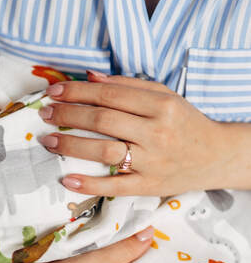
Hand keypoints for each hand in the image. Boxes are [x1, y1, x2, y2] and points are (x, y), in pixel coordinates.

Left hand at [39, 72, 225, 196]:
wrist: (217, 156)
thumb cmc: (185, 122)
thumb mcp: (164, 95)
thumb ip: (127, 84)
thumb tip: (89, 77)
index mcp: (160, 106)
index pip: (109, 95)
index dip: (77, 92)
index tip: (54, 92)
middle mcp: (156, 132)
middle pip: (102, 121)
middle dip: (68, 115)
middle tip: (45, 114)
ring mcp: (152, 161)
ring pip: (104, 151)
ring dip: (71, 145)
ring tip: (48, 140)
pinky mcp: (149, 185)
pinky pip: (115, 186)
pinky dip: (89, 183)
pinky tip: (68, 179)